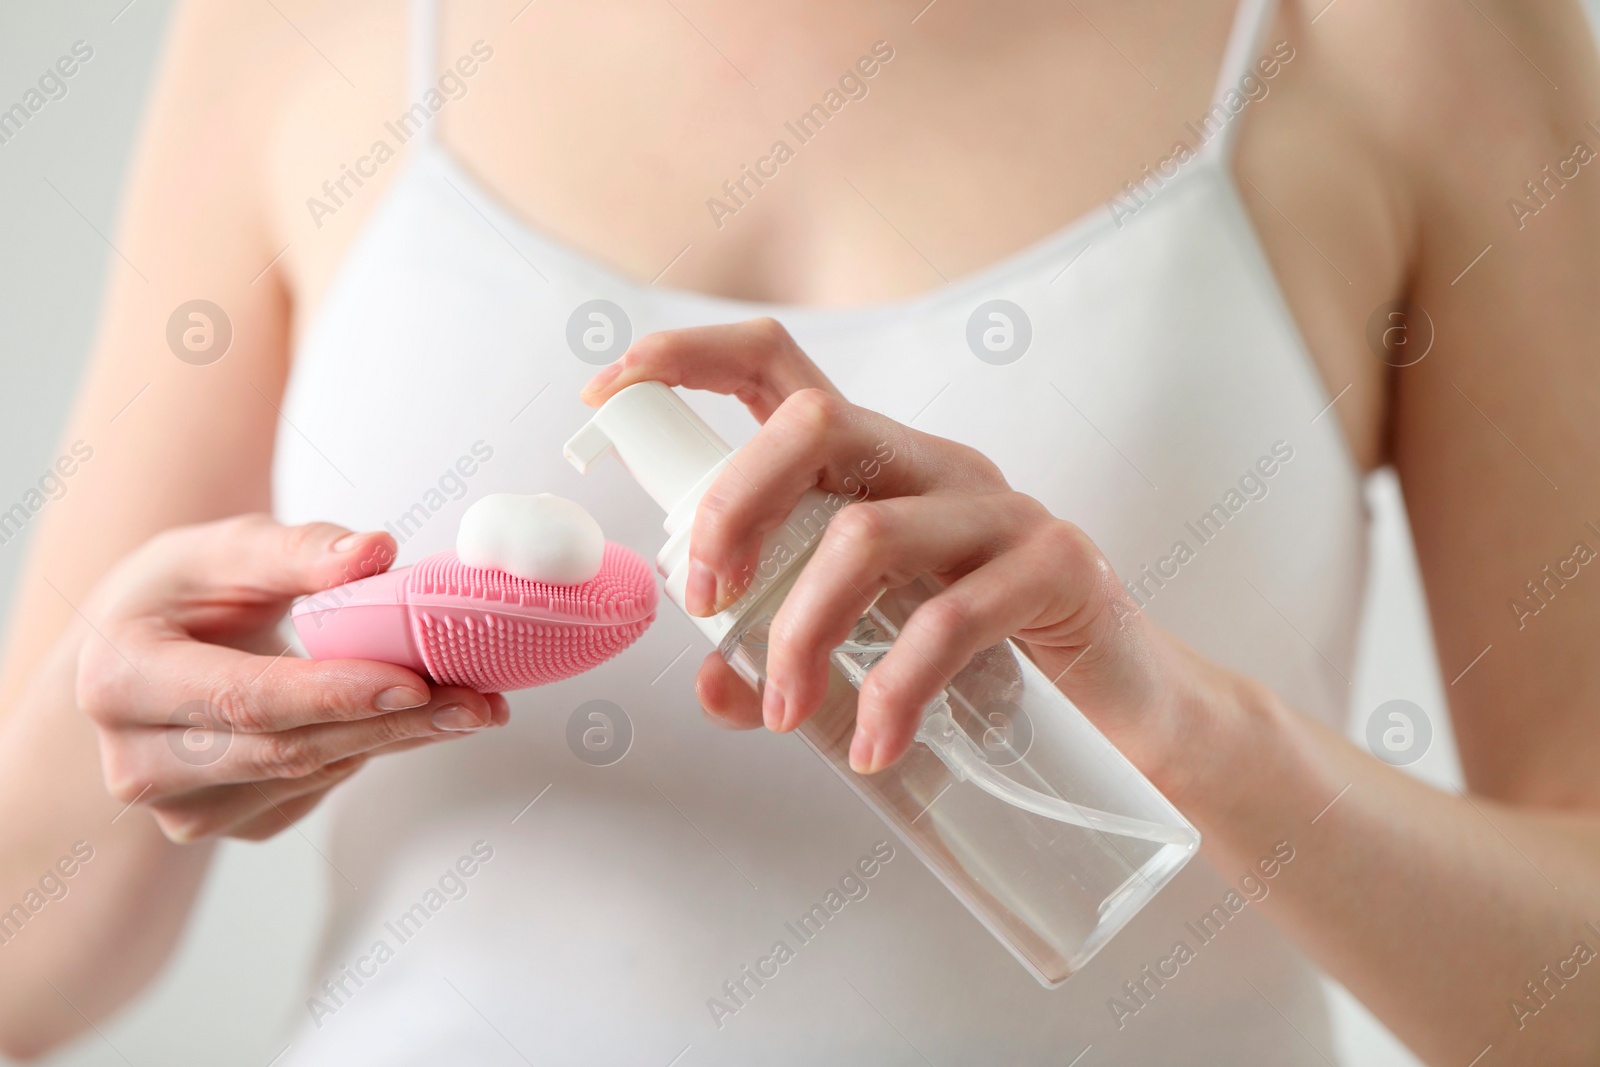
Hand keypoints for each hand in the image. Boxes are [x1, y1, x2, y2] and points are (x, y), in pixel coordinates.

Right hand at [74, 515, 508, 841]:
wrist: (140, 646)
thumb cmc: (180, 593)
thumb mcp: (225, 550)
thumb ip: (300, 550)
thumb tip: (376, 551)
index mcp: (120, 680)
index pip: (246, 698)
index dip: (336, 692)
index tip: (415, 680)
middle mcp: (137, 763)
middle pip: (288, 750)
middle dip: (394, 722)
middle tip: (477, 698)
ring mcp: (178, 807)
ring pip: (310, 776)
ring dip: (397, 737)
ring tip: (469, 701)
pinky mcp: (221, 822)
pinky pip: (311, 793)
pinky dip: (369, 750)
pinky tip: (409, 718)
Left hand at [582, 319, 1224, 791]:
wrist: (1127, 716)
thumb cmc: (986, 668)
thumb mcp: (867, 653)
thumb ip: (785, 654)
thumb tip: (712, 680)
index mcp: (877, 466)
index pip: (779, 370)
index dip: (686, 358)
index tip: (606, 391)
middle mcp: (932, 466)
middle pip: (813, 426)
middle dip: (732, 507)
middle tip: (704, 604)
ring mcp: (999, 508)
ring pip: (867, 532)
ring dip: (801, 631)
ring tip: (784, 712)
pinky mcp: (1054, 566)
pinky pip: (949, 619)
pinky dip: (894, 691)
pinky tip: (876, 748)